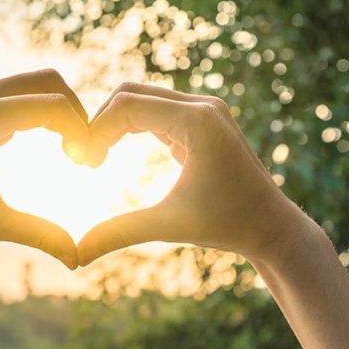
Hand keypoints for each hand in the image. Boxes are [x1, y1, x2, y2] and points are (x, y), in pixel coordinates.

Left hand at [0, 69, 87, 269]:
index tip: (85, 163)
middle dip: (75, 112)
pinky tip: (50, 142)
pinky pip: (22, 92)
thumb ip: (38, 235)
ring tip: (70, 149)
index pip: (50, 105)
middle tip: (82, 151)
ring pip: (37, 83)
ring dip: (61, 110)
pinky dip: (43, 110)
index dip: (78, 130)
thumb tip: (76, 259)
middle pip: (48, 81)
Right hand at [78, 82, 302, 265]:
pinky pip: (156, 111)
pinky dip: (131, 126)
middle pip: (131, 94)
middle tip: (84, 159)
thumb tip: (78, 254)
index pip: (127, 105)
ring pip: (142, 99)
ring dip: (114, 124)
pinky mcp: (201, 121)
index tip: (84, 164)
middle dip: (101, 123)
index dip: (97, 130)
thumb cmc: (226, 224)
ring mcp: (203, 111)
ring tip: (96, 156)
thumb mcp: (168, 225)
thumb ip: (120, 232)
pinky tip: (116, 150)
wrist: (270, 226)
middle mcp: (201, 106)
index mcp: (196, 120)